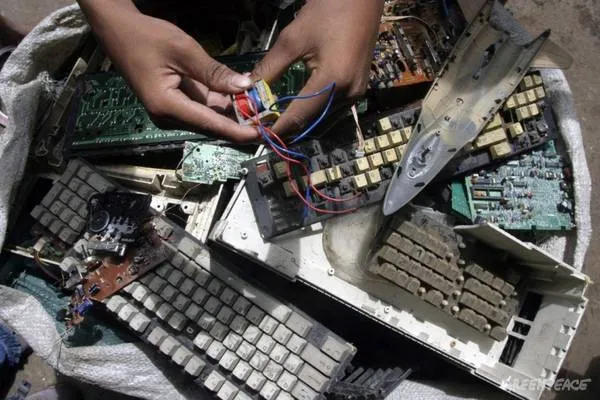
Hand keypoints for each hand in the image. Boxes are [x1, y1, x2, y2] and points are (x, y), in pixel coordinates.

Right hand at [77, 0, 258, 142]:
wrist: (118, 29)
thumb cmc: (146, 37)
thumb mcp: (184, 51)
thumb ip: (214, 72)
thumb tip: (243, 87)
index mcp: (166, 105)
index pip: (209, 123)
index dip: (236, 130)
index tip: (259, 134)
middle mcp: (167, 114)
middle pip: (209, 122)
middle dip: (237, 119)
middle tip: (265, 114)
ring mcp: (169, 110)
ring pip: (207, 114)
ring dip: (230, 108)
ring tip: (257, 101)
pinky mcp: (172, 101)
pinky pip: (199, 104)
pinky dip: (218, 99)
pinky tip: (238, 92)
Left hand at [252, 0, 383, 135]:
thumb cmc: (328, 10)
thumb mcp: (293, 39)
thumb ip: (270, 68)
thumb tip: (248, 90)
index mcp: (334, 81)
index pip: (300, 116)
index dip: (278, 128)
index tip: (258, 136)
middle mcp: (348, 94)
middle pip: (313, 125)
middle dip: (289, 131)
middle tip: (265, 133)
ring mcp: (356, 94)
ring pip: (325, 122)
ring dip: (302, 127)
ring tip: (278, 126)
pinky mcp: (358, 90)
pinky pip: (334, 113)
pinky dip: (315, 118)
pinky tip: (299, 115)